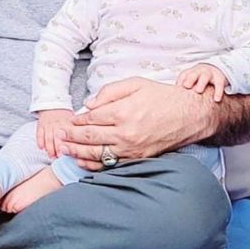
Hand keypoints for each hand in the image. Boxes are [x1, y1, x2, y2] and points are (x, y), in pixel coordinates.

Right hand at [34, 109, 73, 158]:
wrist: (53, 106)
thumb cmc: (65, 117)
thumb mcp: (73, 120)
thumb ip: (78, 130)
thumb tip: (84, 144)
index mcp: (67, 122)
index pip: (68, 134)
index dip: (68, 144)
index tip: (69, 153)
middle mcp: (57, 123)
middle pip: (57, 137)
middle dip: (58, 148)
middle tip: (59, 157)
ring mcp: (48, 124)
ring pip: (48, 136)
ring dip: (49, 147)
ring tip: (51, 156)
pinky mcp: (40, 124)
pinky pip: (39, 133)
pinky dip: (39, 140)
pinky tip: (41, 148)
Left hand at [59, 77, 213, 170]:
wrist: (190, 114)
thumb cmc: (162, 96)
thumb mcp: (135, 83)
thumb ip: (109, 92)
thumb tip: (88, 104)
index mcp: (123, 112)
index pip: (90, 119)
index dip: (76, 121)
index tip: (68, 121)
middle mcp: (126, 133)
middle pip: (90, 137)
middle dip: (71, 137)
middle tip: (59, 137)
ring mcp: (133, 148)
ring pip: (98, 153)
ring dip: (77, 152)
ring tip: (64, 150)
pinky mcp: (139, 157)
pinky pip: (112, 164)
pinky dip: (95, 164)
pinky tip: (83, 162)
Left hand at [178, 64, 228, 102]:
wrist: (215, 69)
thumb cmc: (199, 79)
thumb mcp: (191, 80)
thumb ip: (183, 86)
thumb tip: (174, 98)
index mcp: (191, 72)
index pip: (183, 75)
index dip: (180, 81)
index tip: (177, 87)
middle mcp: (199, 72)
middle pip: (193, 74)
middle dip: (190, 79)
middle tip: (186, 86)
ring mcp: (209, 74)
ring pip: (205, 77)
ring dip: (201, 83)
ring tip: (198, 91)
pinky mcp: (219, 79)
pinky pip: (219, 85)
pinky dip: (218, 92)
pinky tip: (216, 99)